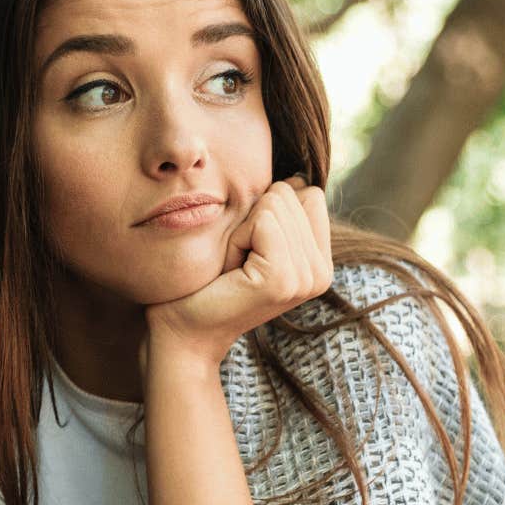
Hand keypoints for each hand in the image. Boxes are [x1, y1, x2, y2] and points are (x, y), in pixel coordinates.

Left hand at [145, 177, 332, 366]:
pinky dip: (237, 237)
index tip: (250, 248)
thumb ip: (281, 211)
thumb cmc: (209, 279)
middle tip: (238, 260)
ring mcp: (306, 279)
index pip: (309, 194)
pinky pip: (262, 221)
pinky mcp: (282, 280)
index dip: (269, 210)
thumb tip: (295, 176)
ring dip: (243, 229)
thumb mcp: (253, 239)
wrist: (182, 328)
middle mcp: (322, 273)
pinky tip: (231, 269)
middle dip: (253, 218)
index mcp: (320, 262)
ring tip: (234, 265)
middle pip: (292, 193)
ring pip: (275, 203)